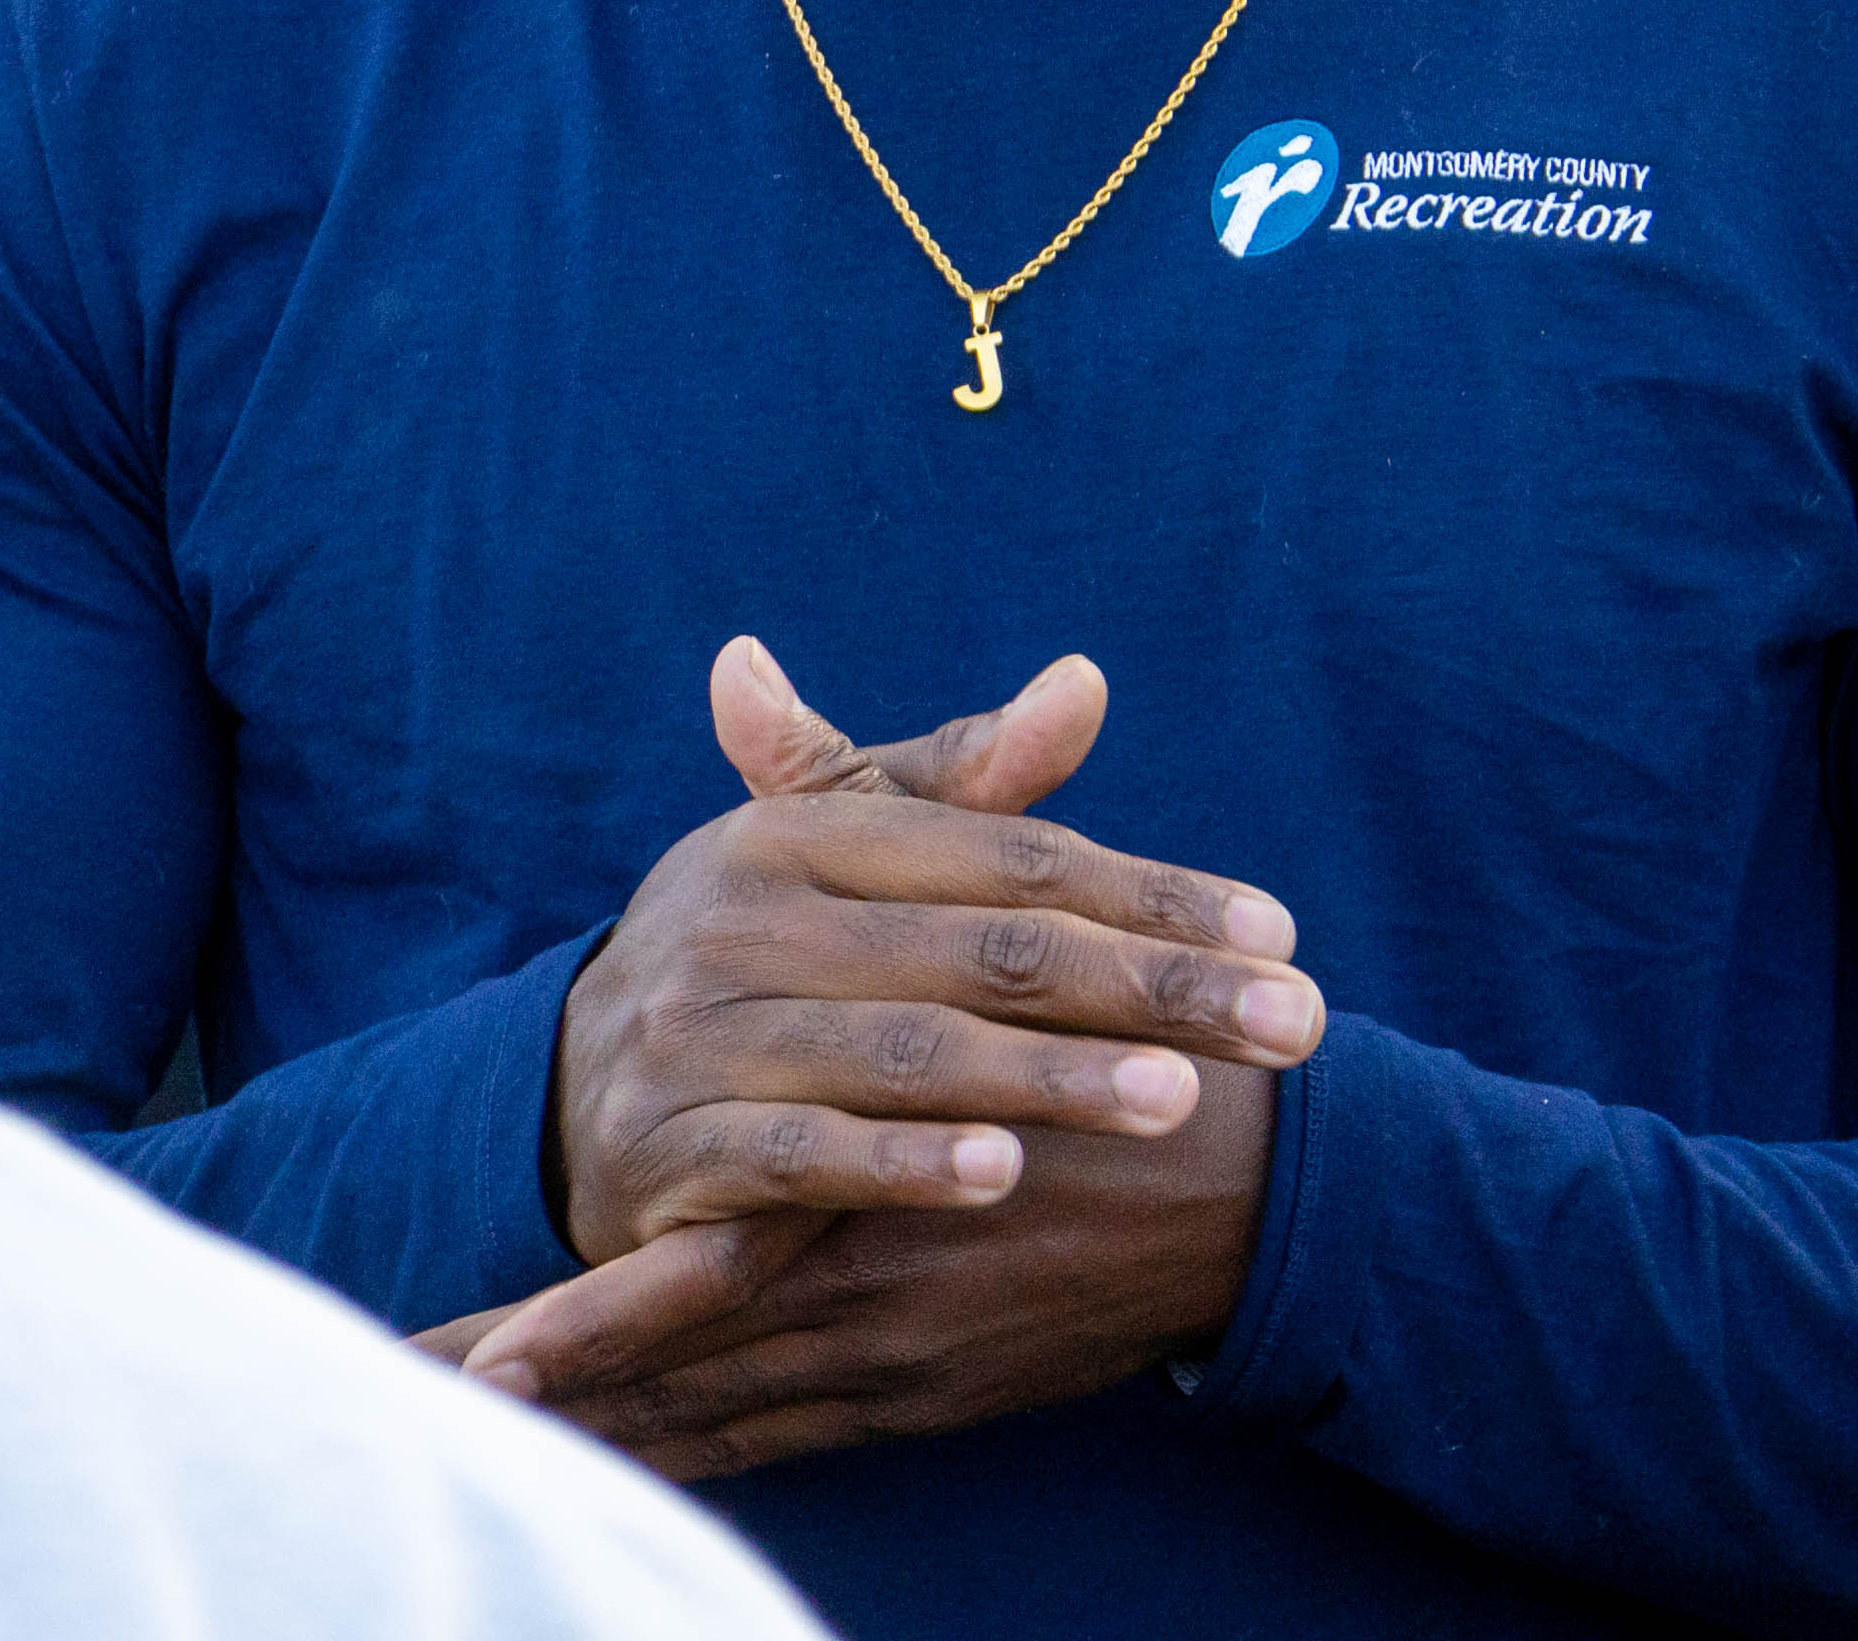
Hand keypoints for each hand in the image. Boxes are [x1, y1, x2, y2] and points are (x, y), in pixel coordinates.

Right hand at [449, 644, 1297, 1474]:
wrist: (565, 1099)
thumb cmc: (758, 959)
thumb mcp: (842, 852)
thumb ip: (969, 781)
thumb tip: (1087, 681)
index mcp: (802, 831)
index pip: (1012, 856)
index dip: (1152, 892)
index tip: (1282, 932)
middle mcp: (746, 917)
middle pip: (985, 952)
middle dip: (1150, 988)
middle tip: (1292, 1024)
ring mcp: (701, 1033)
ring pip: (912, 1054)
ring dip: (1054, 1079)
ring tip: (1180, 1099)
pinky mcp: (671, 1147)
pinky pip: (803, 1156)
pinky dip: (904, 1163)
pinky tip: (1008, 1176)